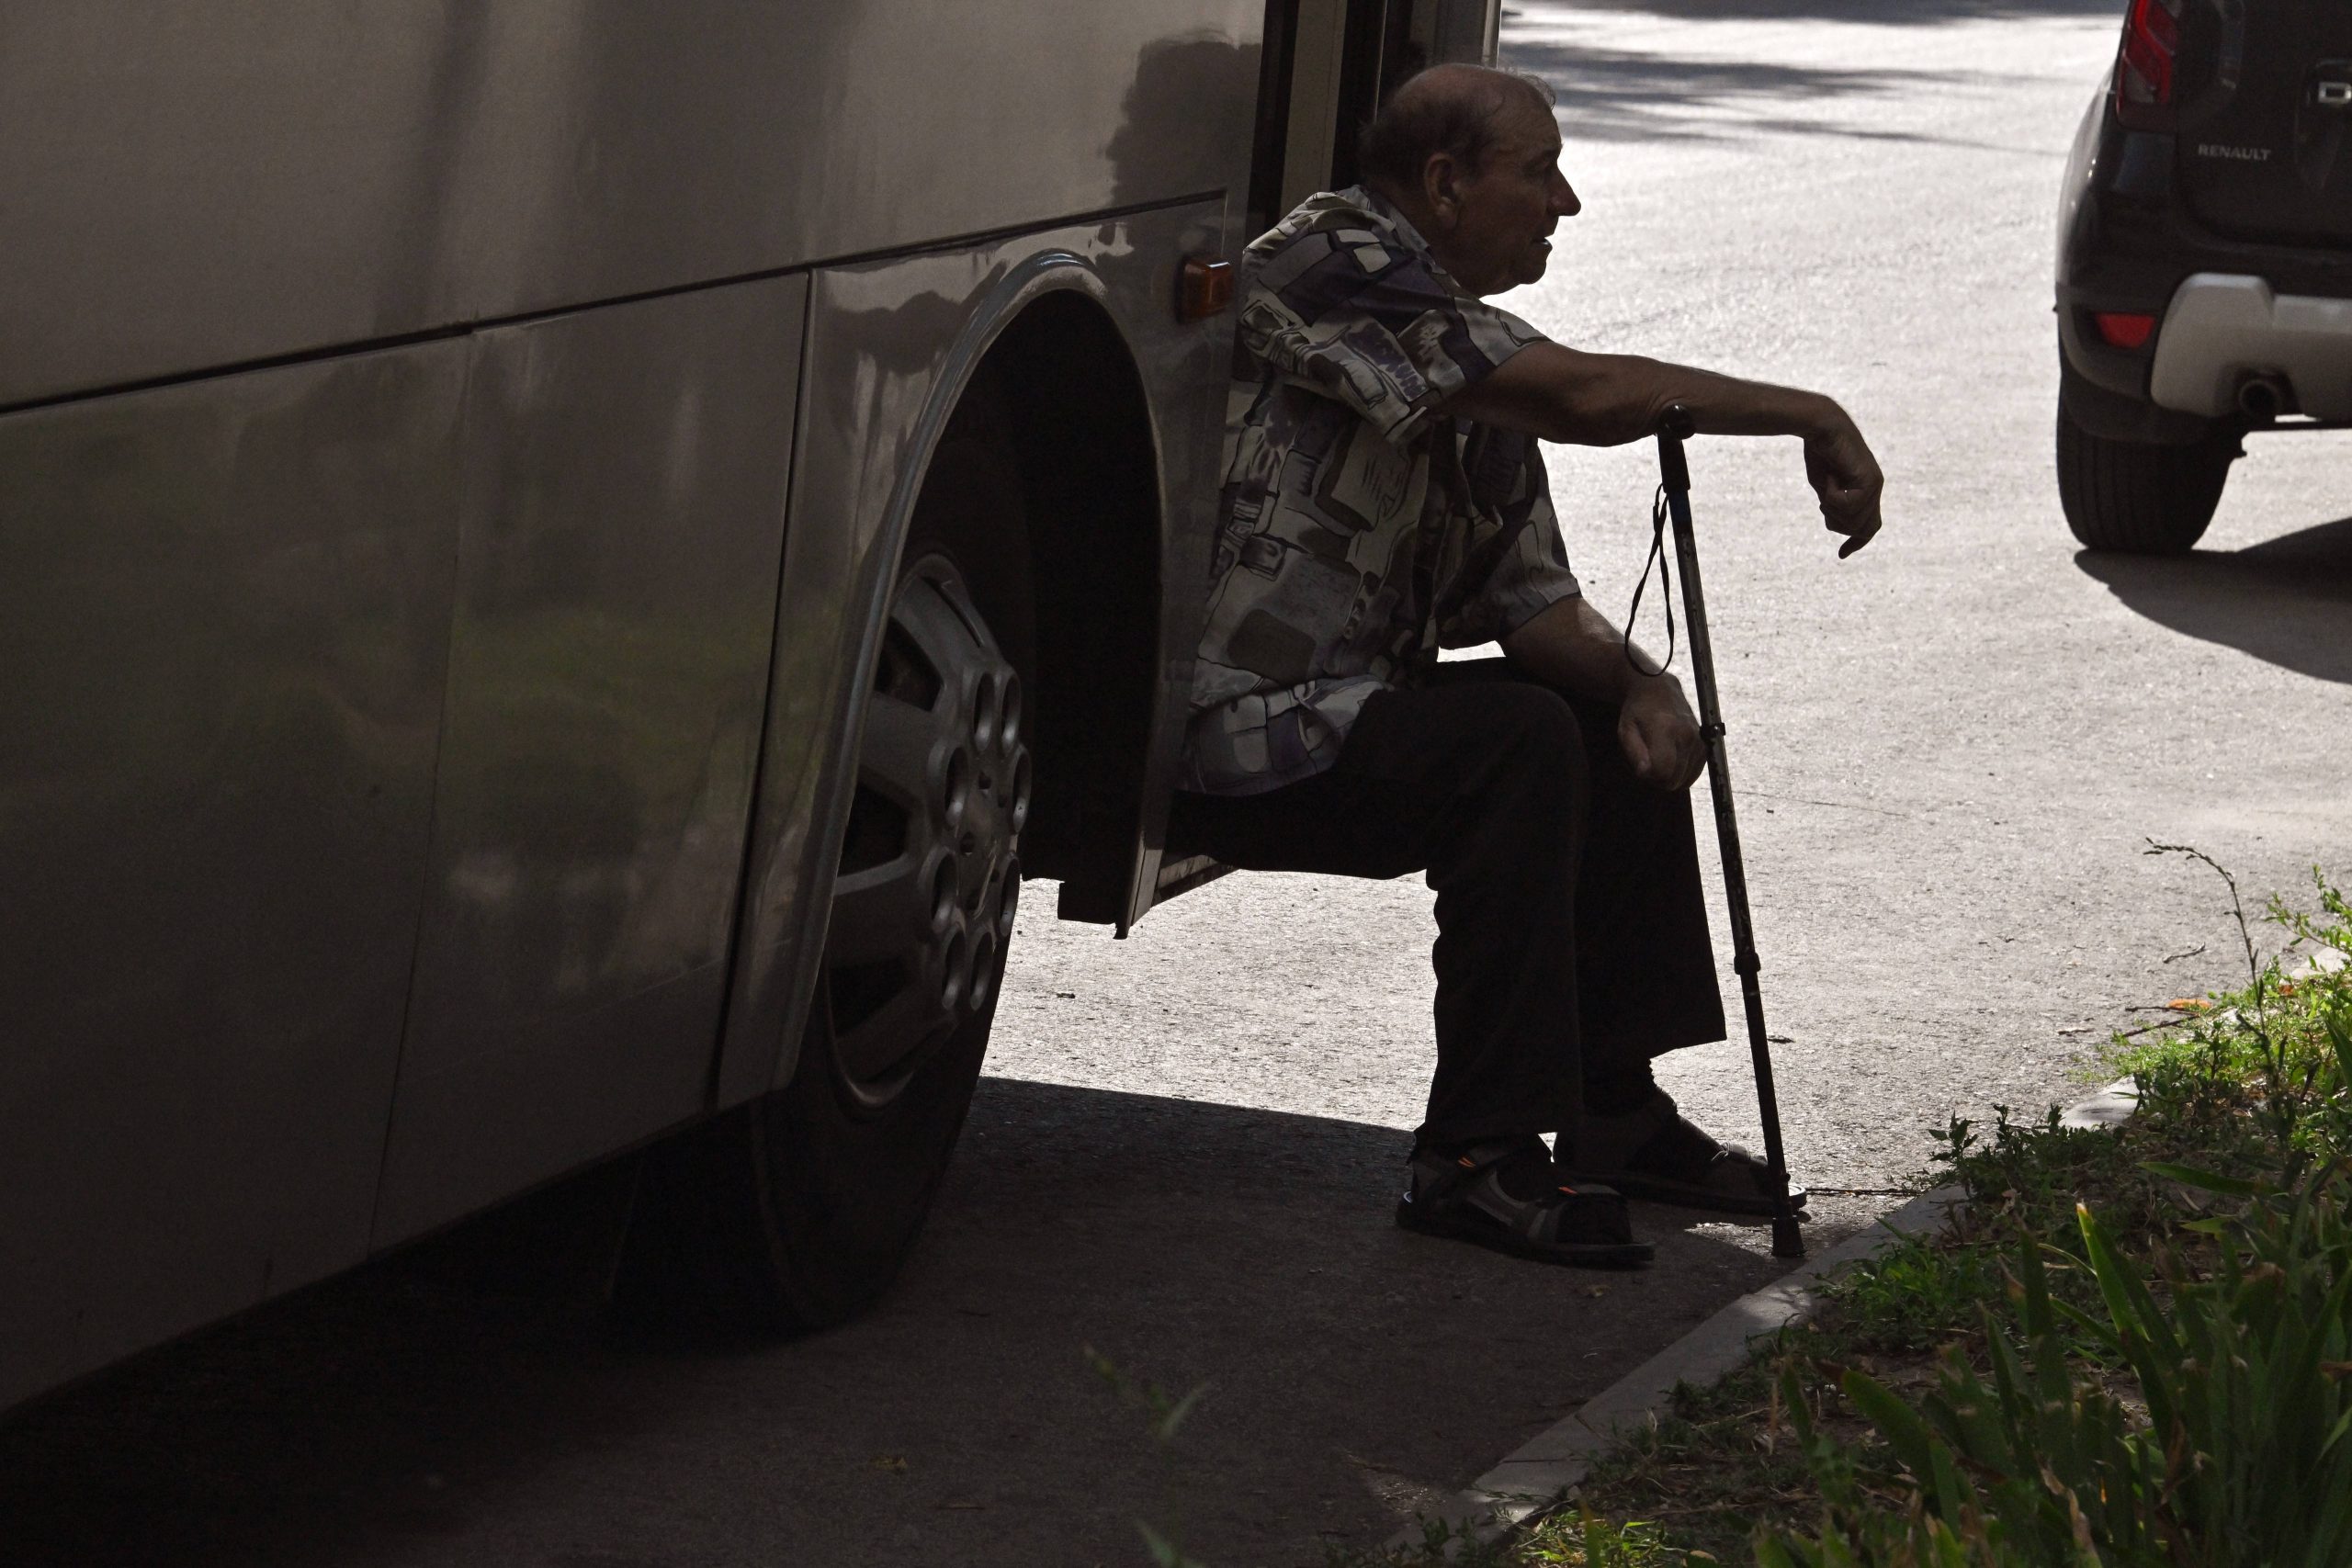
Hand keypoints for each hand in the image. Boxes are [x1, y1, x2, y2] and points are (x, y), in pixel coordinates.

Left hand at [1618, 673, 1705, 789]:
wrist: (1660, 690)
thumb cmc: (1638, 711)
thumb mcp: (1626, 730)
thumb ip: (1634, 752)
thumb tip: (1645, 773)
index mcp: (1666, 730)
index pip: (1662, 772)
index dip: (1649, 776)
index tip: (1641, 766)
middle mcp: (1687, 736)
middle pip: (1674, 779)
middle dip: (1658, 779)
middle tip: (1649, 763)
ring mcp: (1699, 741)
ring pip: (1685, 780)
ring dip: (1670, 777)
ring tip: (1660, 760)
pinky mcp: (1705, 745)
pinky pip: (1694, 774)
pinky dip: (1682, 773)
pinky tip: (1671, 761)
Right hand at [1801, 411, 1883, 558]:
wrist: (1822, 426)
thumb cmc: (1820, 453)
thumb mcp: (1826, 487)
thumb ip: (1835, 506)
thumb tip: (1837, 524)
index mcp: (1866, 492)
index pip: (1869, 526)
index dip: (1856, 543)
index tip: (1842, 555)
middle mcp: (1875, 490)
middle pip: (1860, 529)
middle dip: (1838, 523)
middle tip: (1824, 501)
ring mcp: (1874, 485)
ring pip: (1853, 521)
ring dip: (1831, 508)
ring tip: (1827, 484)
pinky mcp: (1869, 480)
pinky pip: (1847, 505)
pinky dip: (1832, 496)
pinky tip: (1831, 477)